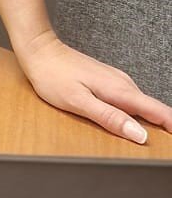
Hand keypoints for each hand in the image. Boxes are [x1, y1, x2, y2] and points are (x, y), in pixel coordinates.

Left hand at [18, 30, 171, 143]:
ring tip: (163, 136)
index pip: (157, 111)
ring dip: (154, 121)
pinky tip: (135, 123)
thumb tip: (139, 135)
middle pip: (154, 110)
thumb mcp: (79, 102)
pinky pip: (130, 100)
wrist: (39, 50)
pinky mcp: (108, 81)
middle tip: (168, 147)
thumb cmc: (53, 76)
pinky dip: (138, 113)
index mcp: (119, 91)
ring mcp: (116, 81)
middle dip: (166, 127)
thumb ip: (110, 118)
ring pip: (142, 105)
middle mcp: (123, 83)